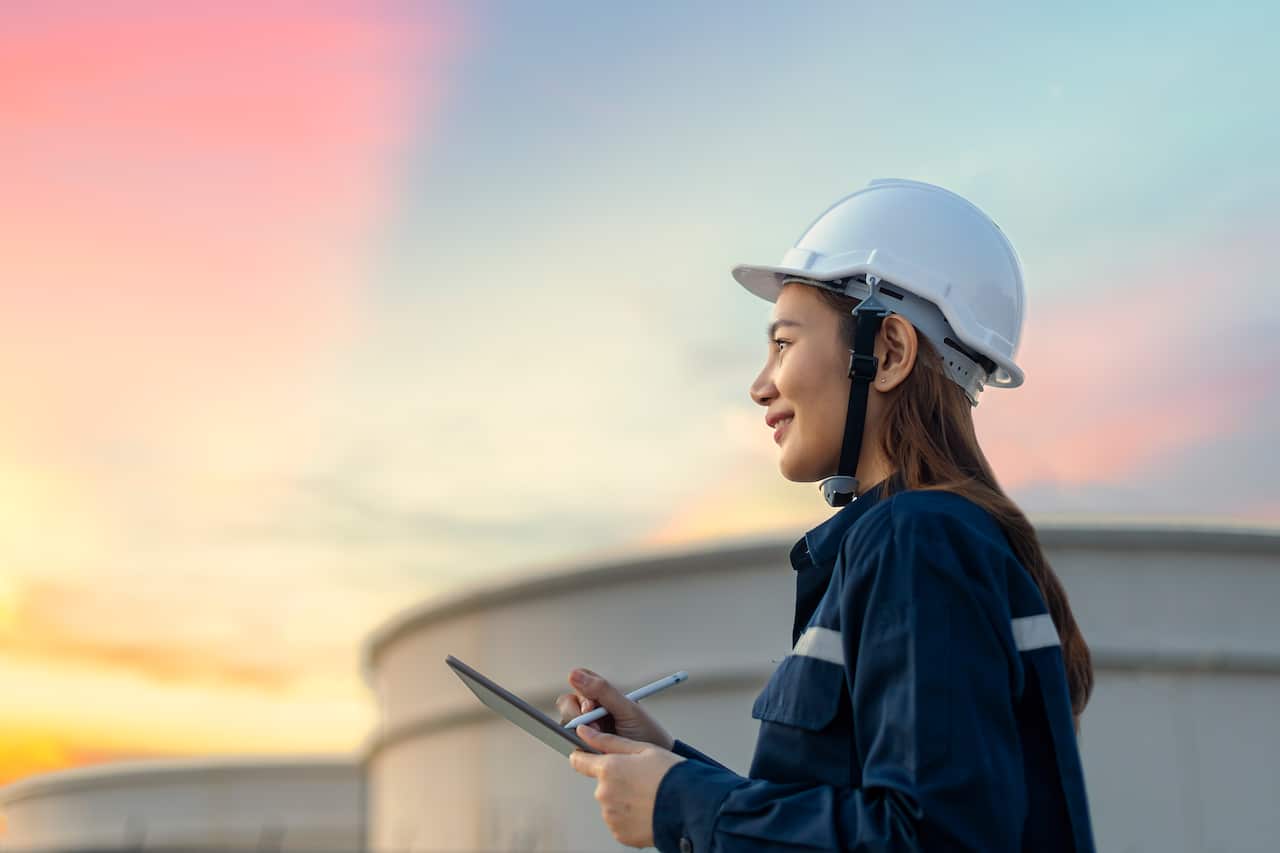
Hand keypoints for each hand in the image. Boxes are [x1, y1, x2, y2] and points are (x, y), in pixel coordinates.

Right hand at [555, 668, 674, 749]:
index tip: (590, 704)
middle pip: (568, 701)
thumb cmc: (646, 733)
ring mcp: (588, 728)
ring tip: (600, 737)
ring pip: (567, 721)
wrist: (653, 764)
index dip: (580, 689)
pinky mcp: (585, 746)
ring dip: (579, 729)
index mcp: (604, 695)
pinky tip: (593, 746)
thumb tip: (575, 674)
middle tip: (596, 724)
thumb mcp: (627, 709)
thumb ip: (603, 690)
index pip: (580, 680)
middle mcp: (593, 709)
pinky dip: (579, 743)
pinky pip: (571, 741)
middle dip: (577, 712)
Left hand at [569, 726, 684, 848]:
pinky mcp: (620, 834)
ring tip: (648, 797)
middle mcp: (604, 793)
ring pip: (612, 804)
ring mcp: (611, 816)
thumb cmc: (670, 775)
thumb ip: (609, 741)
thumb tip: (584, 732)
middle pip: (602, 784)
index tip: (585, 756)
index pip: (579, 761)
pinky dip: (630, 818)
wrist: (690, 807)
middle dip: (617, 781)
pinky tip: (648, 811)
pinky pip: (620, 822)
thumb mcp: (643, 749)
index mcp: (608, 769)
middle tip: (641, 780)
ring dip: (624, 800)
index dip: (582, 757)